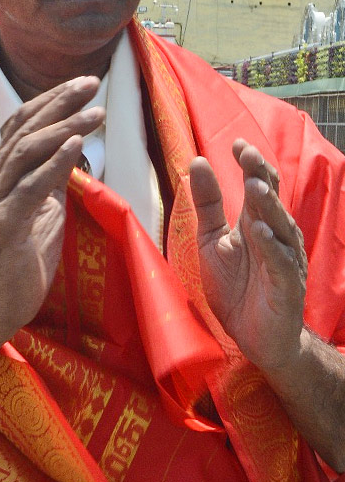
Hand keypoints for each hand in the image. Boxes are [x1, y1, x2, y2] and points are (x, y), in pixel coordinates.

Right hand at [0, 75, 104, 338]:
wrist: (0, 303)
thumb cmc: (24, 255)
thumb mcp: (44, 207)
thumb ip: (52, 176)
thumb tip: (76, 147)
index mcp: (0, 171)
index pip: (21, 122)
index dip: (51, 100)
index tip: (85, 85)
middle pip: (25, 127)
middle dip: (61, 102)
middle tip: (93, 84)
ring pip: (27, 151)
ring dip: (64, 127)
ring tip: (96, 114)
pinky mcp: (3, 225)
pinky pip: (30, 187)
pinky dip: (55, 163)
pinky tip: (77, 146)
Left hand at [189, 139, 306, 371]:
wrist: (255, 338)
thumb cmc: (237, 288)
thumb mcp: (212, 240)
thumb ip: (207, 203)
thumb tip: (196, 161)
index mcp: (256, 222)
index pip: (258, 185)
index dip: (250, 164)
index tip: (236, 143)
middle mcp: (275, 235)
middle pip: (270, 199)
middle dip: (260, 175)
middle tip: (248, 154)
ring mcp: (283, 259)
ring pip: (279, 226)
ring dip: (267, 205)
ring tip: (254, 185)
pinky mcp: (285, 286)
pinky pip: (280, 262)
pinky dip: (271, 246)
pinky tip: (260, 230)